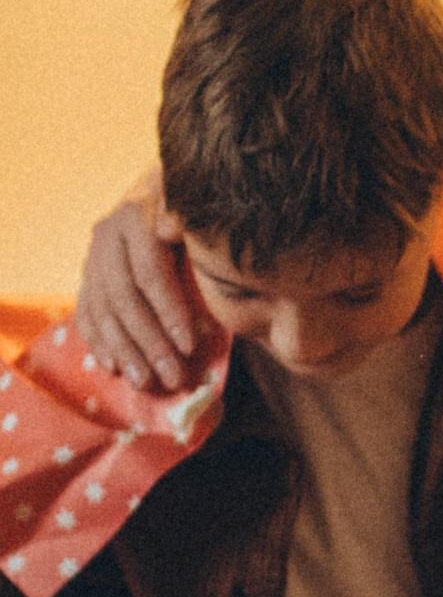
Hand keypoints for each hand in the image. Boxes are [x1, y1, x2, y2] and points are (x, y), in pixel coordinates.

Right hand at [76, 175, 201, 390]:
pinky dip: (100, 342)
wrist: (175, 213)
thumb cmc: (202, 230)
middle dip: (149, 343)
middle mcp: (109, 234)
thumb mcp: (203, 231)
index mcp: (139, 216)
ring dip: (125, 352)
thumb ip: (194, 237)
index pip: (149, 272)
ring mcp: (93, 255)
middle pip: (124, 297)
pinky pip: (86, 313)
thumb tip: (171, 229)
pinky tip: (114, 367)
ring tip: (145, 383)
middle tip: (172, 378)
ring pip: (103, 310)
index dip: (169, 312)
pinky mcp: (87, 276)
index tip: (191, 346)